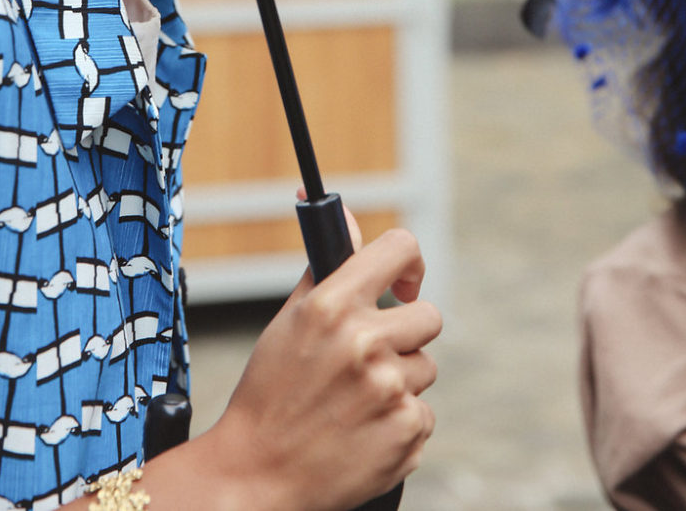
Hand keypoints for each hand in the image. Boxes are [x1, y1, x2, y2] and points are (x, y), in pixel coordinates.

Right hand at [201, 227, 440, 510]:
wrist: (257, 473)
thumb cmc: (270, 392)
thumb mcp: (290, 320)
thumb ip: (327, 266)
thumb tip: (342, 213)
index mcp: (332, 305)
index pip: (400, 248)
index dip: (409, 263)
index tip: (404, 284)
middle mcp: (364, 342)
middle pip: (428, 317)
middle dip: (404, 335)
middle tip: (368, 358)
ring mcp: (389, 389)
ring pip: (425, 368)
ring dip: (399, 382)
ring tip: (355, 401)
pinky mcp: (407, 432)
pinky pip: (423, 414)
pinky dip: (399, 424)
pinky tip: (363, 431)